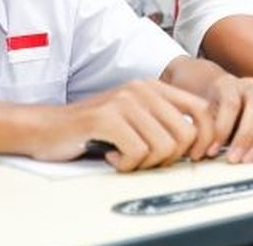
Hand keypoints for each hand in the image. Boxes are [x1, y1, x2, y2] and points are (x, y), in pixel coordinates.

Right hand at [28, 79, 213, 172]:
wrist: (47, 127)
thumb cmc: (93, 128)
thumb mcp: (135, 116)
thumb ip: (165, 121)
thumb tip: (201, 143)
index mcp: (154, 87)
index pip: (203, 110)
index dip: (204, 138)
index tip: (192, 156)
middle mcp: (142, 89)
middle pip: (186, 134)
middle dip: (171, 157)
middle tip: (147, 160)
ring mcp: (124, 102)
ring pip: (164, 146)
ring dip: (146, 163)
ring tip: (126, 158)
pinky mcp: (107, 118)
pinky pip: (138, 153)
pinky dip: (126, 165)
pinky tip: (112, 158)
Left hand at [201, 73, 252, 163]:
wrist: (217, 96)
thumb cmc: (210, 108)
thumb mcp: (203, 114)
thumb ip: (205, 127)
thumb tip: (200, 148)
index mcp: (228, 85)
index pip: (231, 103)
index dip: (222, 129)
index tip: (213, 150)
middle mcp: (250, 88)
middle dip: (245, 136)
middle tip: (234, 158)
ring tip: (248, 159)